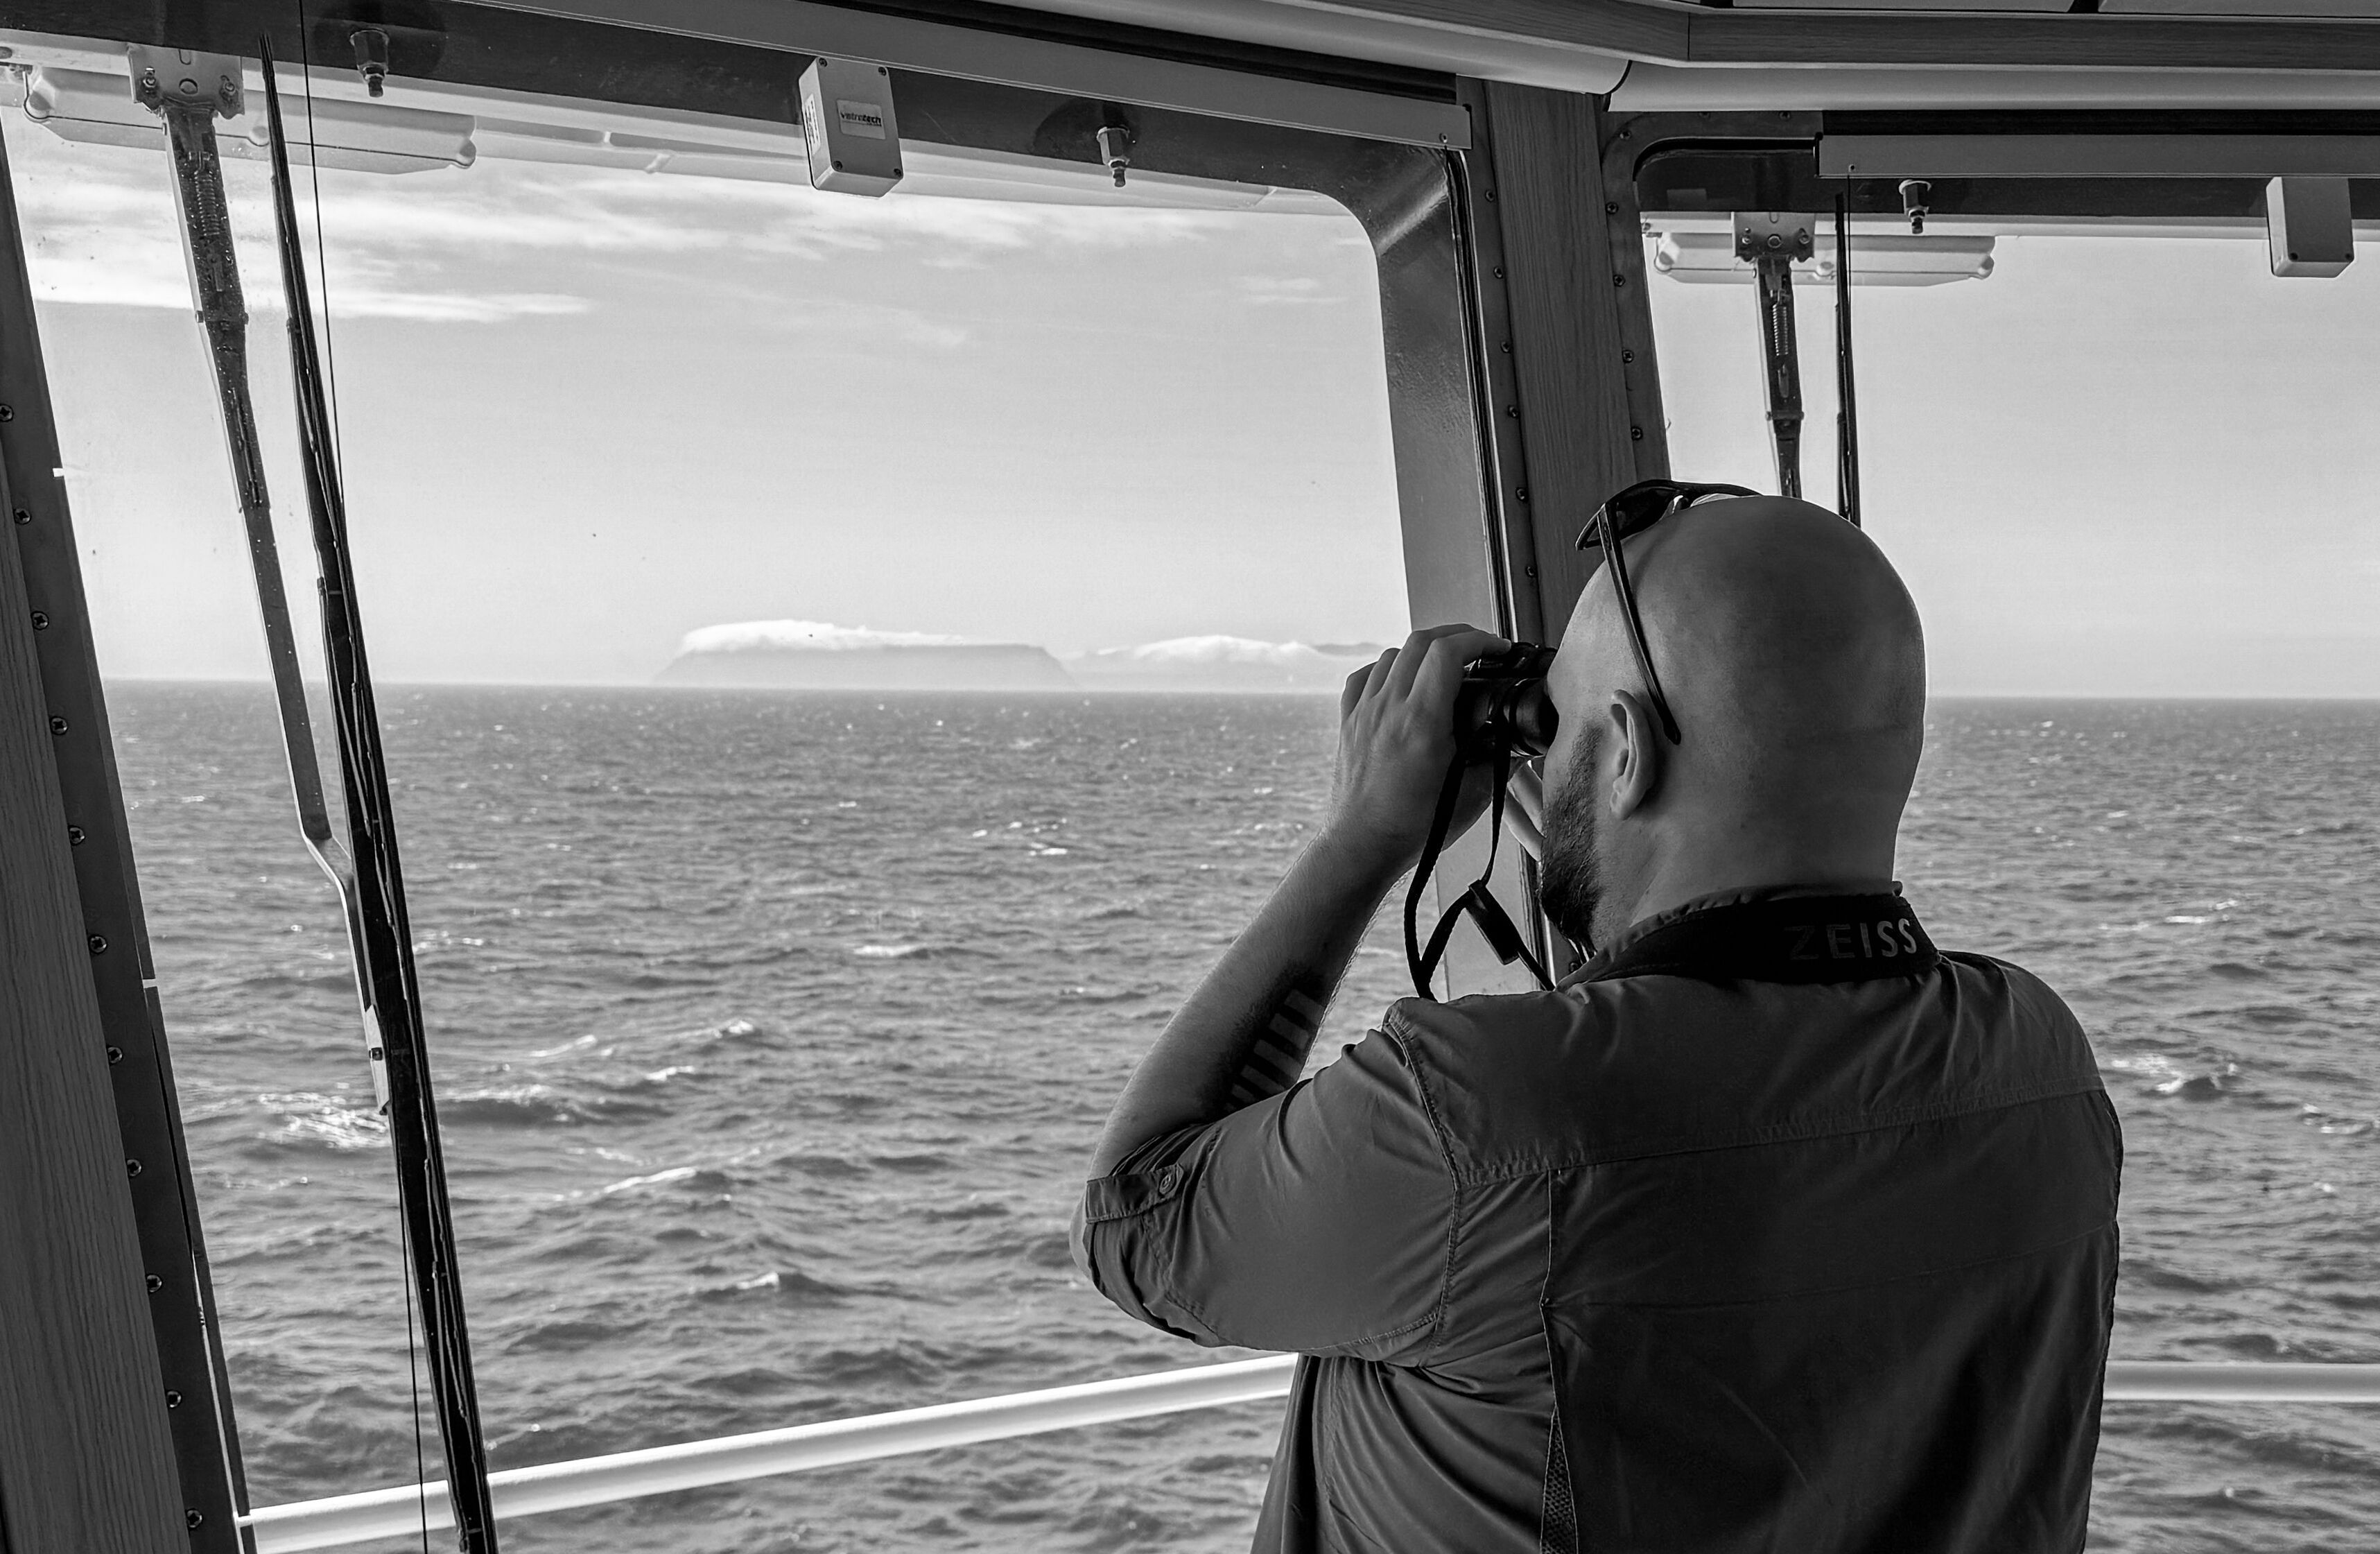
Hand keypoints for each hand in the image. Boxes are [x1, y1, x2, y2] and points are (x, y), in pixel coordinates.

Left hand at [1318, 624, 1509, 883]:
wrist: (1362, 847)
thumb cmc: (1412, 828)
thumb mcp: (1472, 795)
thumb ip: (1500, 761)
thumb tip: (1521, 742)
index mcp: (1420, 721)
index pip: (1448, 652)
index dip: (1480, 640)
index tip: (1498, 649)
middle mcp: (1388, 708)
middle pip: (1420, 642)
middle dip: (1456, 636)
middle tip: (1479, 649)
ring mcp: (1364, 712)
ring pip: (1392, 655)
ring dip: (1423, 651)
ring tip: (1445, 665)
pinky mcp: (1349, 723)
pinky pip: (1364, 676)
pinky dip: (1387, 668)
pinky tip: (1401, 680)